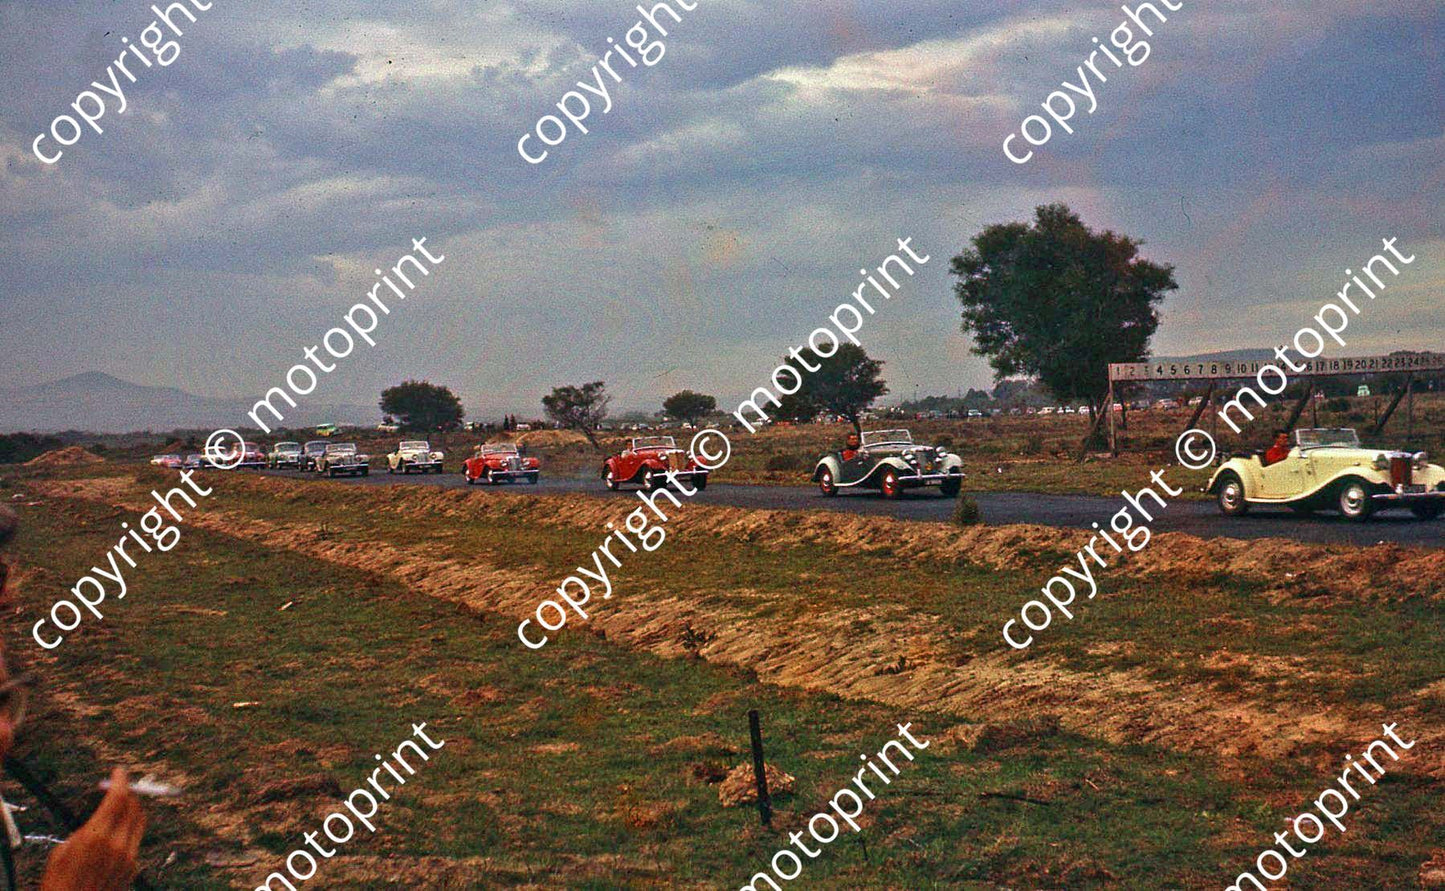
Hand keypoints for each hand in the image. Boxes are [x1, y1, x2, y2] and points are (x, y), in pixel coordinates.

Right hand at [40, 768, 145, 890]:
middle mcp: (116, 845)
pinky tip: (118, 831)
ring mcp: (128, 857)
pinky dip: (130, 830)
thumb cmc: (60, 883)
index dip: (120, 780)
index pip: (118, 798)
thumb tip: (99, 815)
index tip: (119, 771)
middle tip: (119, 788)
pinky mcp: (132, 867)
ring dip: (133, 809)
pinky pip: (136, 840)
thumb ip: (85, 829)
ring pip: (140, 822)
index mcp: (96, 837)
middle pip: (134, 806)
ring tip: (121, 806)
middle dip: (128, 793)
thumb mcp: (63, 850)